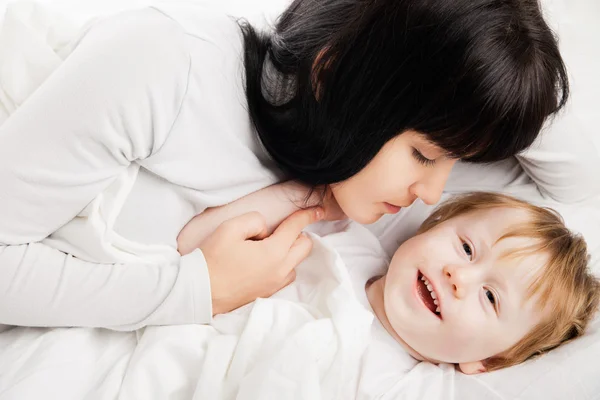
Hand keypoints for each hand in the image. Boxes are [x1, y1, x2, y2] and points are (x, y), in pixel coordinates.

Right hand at [200, 207, 323, 315]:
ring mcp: (275, 284)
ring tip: (265, 246)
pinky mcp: (267, 292)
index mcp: (274, 253)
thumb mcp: (230, 227)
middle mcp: (280, 270)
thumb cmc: (213, 258)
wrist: (200, 290)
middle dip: (298, 234)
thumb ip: (255, 220)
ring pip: (296, 262)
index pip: (297, 228)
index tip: (318, 209)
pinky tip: (262, 261)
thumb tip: (266, 229)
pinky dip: (281, 264)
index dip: (307, 215)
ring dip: (289, 251)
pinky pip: (285, 274)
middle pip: (305, 247)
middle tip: (278, 229)